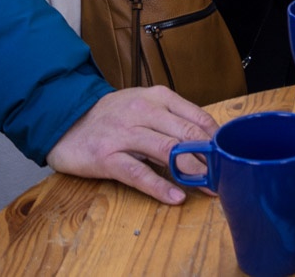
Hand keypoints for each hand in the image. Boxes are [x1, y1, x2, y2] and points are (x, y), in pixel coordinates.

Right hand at [46, 86, 217, 203]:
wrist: (65, 121)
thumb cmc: (111, 116)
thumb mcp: (144, 105)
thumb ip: (173, 118)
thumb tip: (208, 138)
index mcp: (156, 97)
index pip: (195, 116)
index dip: (216, 138)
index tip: (229, 154)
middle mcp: (142, 112)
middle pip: (185, 134)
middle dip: (210, 157)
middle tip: (226, 175)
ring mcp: (124, 134)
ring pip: (166, 151)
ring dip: (192, 171)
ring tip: (210, 188)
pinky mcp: (107, 157)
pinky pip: (138, 173)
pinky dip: (159, 186)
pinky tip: (175, 196)